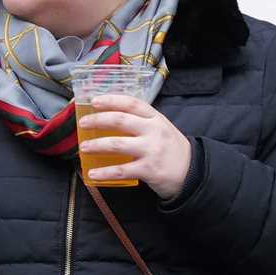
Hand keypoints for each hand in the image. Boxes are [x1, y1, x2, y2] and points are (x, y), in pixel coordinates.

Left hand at [78, 94, 192, 199]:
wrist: (192, 172)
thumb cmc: (170, 149)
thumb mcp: (160, 128)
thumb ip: (141, 123)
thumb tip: (111, 119)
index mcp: (155, 118)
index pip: (132, 103)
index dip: (112, 100)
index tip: (94, 101)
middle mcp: (153, 131)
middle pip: (120, 120)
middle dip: (98, 120)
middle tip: (83, 123)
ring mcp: (151, 150)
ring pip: (117, 144)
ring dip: (96, 145)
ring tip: (84, 147)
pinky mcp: (148, 169)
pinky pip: (121, 170)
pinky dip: (104, 173)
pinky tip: (92, 174)